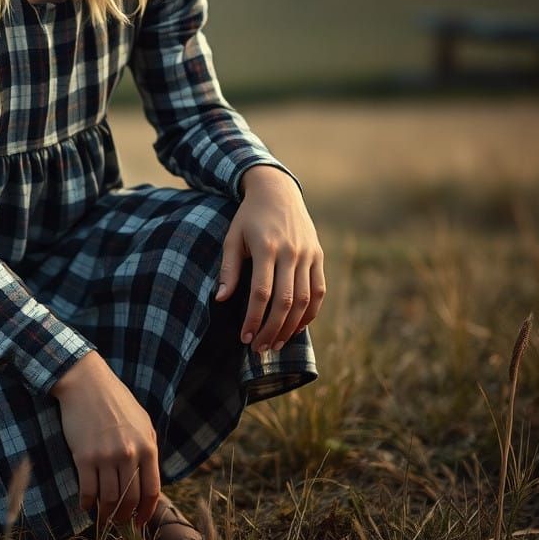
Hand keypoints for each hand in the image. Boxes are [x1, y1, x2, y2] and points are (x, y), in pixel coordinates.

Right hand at [51, 351, 159, 527]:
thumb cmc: (115, 400)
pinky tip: (86, 504)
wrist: (86, 382)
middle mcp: (129, 454)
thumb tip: (147, 478)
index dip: (146, 511)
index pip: (152, 490)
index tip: (140, 521)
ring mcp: (106, 456)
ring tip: (103, 516)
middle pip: (130, 499)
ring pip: (109, 499)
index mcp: (147, 446)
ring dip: (106, 514)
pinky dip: (87, 503)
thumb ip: (148, 448)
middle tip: (120, 521)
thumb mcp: (142, 420)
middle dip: (125, 516)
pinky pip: (88, 491)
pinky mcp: (84, 457)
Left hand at [214, 165, 324, 353]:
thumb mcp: (232, 237)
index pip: (262, 292)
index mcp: (266, 247)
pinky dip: (310, 313)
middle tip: (259, 348)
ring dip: (291, 326)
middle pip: (285, 301)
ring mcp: (308, 254)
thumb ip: (228, 269)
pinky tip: (296, 326)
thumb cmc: (248, 217)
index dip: (254, 319)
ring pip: (305, 300)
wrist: (277, 191)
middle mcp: (291, 252)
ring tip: (276, 343)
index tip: (244, 337)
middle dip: (272, 329)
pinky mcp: (318, 255)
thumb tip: (220, 300)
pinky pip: (318, 291)